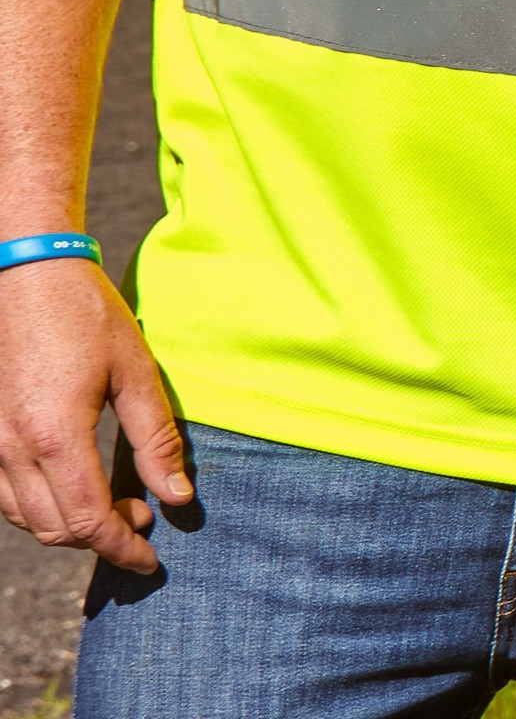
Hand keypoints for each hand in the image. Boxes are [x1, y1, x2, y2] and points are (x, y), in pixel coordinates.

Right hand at [0, 255, 189, 572]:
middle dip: (100, 539)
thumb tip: (178, 497)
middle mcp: (12, 451)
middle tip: (145, 520)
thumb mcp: (135, 371)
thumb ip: (156, 438)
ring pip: (26, 518)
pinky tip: (77, 488)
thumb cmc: (87, 315)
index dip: (120, 547)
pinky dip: (42, 506)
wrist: (27, 276)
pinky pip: (7, 495)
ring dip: (70, 526)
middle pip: (53, 529)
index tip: (150, 559)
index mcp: (54, 437)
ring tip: (118, 507)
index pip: (86, 521)